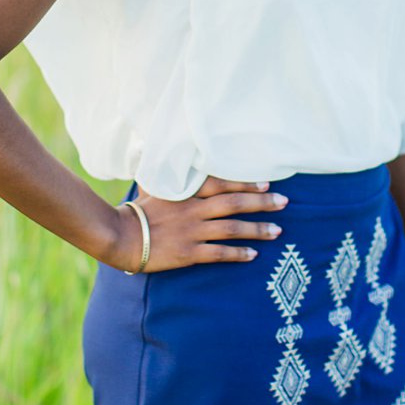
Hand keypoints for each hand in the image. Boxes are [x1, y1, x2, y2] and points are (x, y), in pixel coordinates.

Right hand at [98, 175, 289, 272]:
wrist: (121, 236)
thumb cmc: (136, 209)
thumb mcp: (151, 183)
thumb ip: (167, 171)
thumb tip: (165, 150)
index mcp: (186, 191)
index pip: (222, 183)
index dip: (245, 184)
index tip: (266, 184)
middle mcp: (193, 209)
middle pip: (234, 204)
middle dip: (262, 203)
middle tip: (284, 203)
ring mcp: (193, 231)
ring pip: (232, 229)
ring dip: (257, 230)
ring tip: (278, 231)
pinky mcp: (189, 252)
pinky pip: (220, 253)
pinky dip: (238, 253)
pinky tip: (253, 254)